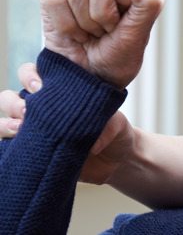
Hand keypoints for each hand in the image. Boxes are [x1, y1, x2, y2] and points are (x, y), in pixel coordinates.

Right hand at [0, 62, 135, 183]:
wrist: (117, 160)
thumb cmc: (115, 132)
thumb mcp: (118, 124)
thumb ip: (108, 127)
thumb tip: (94, 144)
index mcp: (58, 93)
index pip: (32, 75)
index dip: (29, 76)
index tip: (40, 86)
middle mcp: (41, 110)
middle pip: (8, 98)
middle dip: (12, 102)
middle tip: (27, 112)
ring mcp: (34, 132)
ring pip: (2, 123)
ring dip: (4, 124)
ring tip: (20, 129)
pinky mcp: (32, 154)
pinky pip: (7, 149)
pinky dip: (5, 146)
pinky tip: (14, 148)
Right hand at [39, 0, 164, 87]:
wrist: (90, 78)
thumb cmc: (119, 55)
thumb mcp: (140, 33)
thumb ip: (148, 0)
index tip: (126, 15)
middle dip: (104, 13)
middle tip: (108, 28)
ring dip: (86, 22)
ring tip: (93, 31)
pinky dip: (67, 25)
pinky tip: (76, 32)